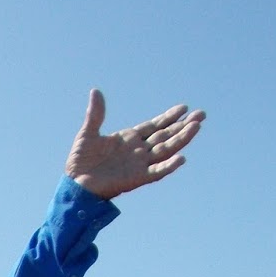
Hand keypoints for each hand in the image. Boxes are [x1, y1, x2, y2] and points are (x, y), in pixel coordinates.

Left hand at [66, 89, 204, 199]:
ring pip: (166, 150)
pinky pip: (156, 172)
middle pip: (166, 136)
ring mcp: (139, 164)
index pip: (154, 126)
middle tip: (201, 115)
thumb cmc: (80, 161)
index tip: (184, 108)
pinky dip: (169, 166)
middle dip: (183, 126)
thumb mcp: (87, 133)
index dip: (169, 117)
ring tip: (197, 127)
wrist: (74, 185)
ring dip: (182, 140)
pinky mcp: (136, 178)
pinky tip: (182, 158)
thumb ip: (96, 114)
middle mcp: (138, 151)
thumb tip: (95, 91)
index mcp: (129, 139)